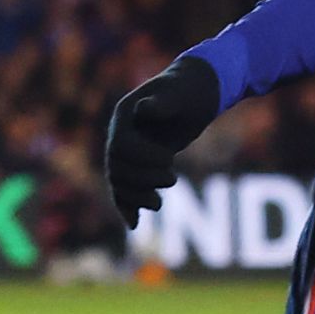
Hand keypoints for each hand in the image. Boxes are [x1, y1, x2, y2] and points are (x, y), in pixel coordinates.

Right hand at [102, 53, 224, 225]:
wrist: (197, 88)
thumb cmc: (190, 88)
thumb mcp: (180, 92)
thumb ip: (162, 102)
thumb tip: (143, 109)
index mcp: (124, 115)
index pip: (120, 146)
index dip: (142, 158)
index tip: (169, 160)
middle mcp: (120, 133)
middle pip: (117, 167)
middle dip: (142, 179)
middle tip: (173, 178)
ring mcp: (128, 148)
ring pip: (120, 181)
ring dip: (135, 197)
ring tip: (158, 205)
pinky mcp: (139, 162)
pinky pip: (126, 187)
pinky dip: (128, 206)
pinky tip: (134, 225)